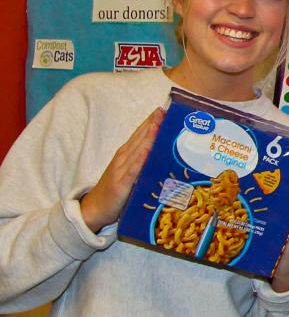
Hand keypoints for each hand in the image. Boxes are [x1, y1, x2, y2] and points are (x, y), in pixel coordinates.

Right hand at [80, 108, 164, 232]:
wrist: (94, 208)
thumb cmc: (117, 189)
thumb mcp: (130, 171)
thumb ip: (144, 161)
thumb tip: (166, 153)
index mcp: (126, 153)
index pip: (140, 133)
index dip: (151, 120)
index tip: (165, 108)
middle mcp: (123, 158)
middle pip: (140, 137)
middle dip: (153, 123)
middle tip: (165, 110)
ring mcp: (121, 170)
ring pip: (137, 150)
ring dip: (149, 136)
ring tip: (159, 123)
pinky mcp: (121, 184)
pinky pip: (132, 170)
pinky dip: (140, 160)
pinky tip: (147, 151)